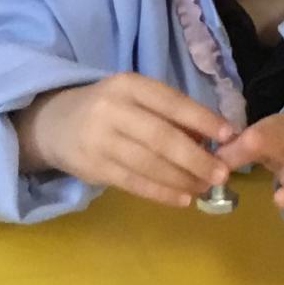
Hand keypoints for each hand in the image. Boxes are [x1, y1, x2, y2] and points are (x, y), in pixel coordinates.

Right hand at [13, 74, 233, 208]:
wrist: (53, 124)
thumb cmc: (108, 109)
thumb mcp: (135, 99)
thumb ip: (169, 114)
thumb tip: (214, 139)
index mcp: (129, 85)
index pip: (171, 102)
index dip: (203, 119)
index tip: (231, 135)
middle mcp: (113, 109)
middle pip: (161, 136)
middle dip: (196, 157)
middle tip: (222, 174)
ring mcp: (100, 140)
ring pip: (149, 163)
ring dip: (182, 179)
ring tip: (205, 188)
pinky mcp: (94, 167)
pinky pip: (134, 183)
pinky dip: (161, 193)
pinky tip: (182, 199)